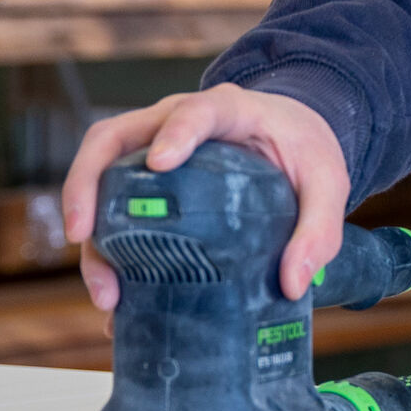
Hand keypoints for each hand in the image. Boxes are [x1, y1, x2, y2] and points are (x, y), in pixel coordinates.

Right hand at [61, 85, 349, 317]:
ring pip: (100, 178)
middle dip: (87, 185)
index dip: (176, 132)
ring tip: (107, 292)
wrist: (293, 136)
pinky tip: (118, 300)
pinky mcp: (144, 184)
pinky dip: (106, 253)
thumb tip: (291, 284)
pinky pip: (110, 210)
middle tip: (82, 235)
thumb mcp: (328, 181)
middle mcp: (173, 122)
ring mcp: (150, 150)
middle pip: (112, 139)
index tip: (162, 162)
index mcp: (227, 109)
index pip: (195, 111)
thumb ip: (321, 228)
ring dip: (91, 235)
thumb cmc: (304, 150)